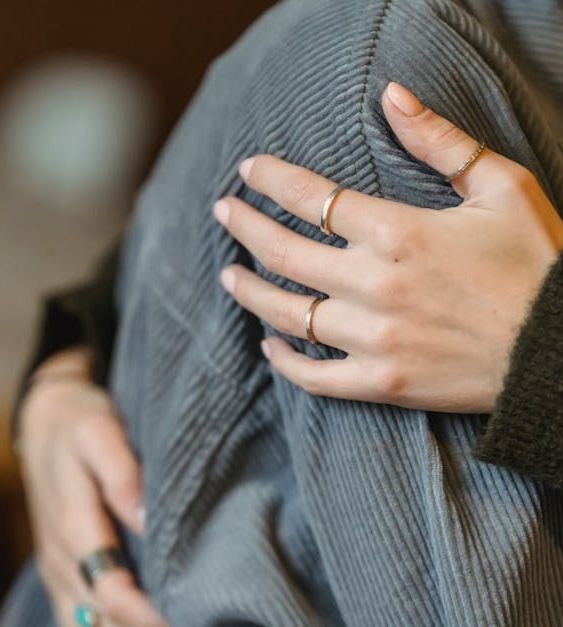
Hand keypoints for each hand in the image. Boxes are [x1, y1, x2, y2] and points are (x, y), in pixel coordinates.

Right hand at [18, 347, 166, 626]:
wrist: (46, 420)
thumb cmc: (78, 423)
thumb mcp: (98, 432)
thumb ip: (121, 475)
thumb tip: (146, 519)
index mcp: (74, 527)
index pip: (112, 590)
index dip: (146, 613)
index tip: (187, 615)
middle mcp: (63, 559)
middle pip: (102, 615)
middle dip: (143, 621)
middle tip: (191, 614)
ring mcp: (60, 568)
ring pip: (89, 619)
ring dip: (126, 622)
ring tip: (175, 613)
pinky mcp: (64, 566)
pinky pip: (81, 610)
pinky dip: (110, 618)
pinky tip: (141, 612)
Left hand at [213, 82, 562, 413]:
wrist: (559, 353)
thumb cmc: (536, 265)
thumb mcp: (501, 188)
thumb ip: (441, 142)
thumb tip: (392, 95)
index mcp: (399, 232)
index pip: (312, 198)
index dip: (272, 180)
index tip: (248, 171)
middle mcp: (375, 285)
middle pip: (284, 252)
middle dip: (244, 227)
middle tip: (223, 212)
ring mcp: (375, 339)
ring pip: (288, 313)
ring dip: (250, 291)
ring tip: (228, 275)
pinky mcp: (382, 383)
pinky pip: (315, 376)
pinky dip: (285, 362)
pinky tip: (269, 345)